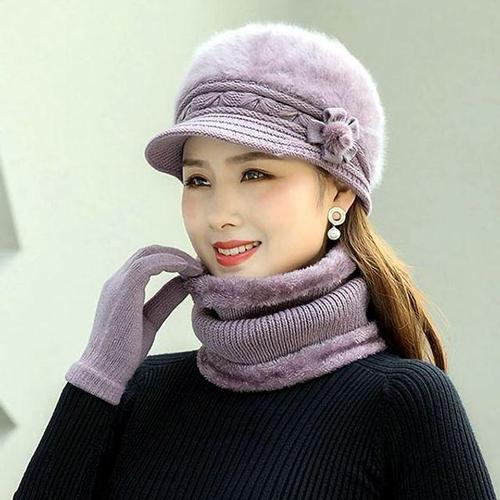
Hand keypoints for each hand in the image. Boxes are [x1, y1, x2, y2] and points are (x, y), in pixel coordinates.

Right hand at [65, 244, 203, 404]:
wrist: (106, 369)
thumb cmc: (125, 349)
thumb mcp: (152, 318)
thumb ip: (166, 299)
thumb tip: (186, 283)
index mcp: (121, 287)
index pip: (147, 260)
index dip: (171, 259)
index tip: (193, 268)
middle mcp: (117, 280)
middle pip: (148, 252)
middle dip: (175, 253)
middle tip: (198, 264)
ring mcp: (118, 284)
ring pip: (148, 254)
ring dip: (175, 257)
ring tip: (195, 268)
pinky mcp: (123, 290)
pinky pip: (147, 266)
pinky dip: (169, 262)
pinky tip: (185, 270)